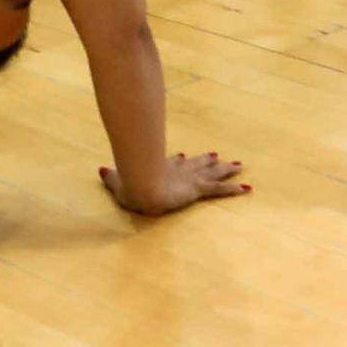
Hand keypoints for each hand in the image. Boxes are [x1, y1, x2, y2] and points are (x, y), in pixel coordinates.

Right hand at [99, 149, 250, 216]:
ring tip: (239, 166)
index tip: (186, 156)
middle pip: (198, 164)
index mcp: (162, 168)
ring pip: (213, 173)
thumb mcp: (117, 182)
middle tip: (219, 157)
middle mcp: (179, 171)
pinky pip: (219, 189)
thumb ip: (111, 176)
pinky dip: (233, 189)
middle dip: (209, 161)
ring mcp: (190, 179)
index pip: (175, 163)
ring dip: (227, 170)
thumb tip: (100, 170)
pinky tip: (247, 188)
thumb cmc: (129, 185)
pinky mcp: (197, 189)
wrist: (141, 185)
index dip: (183, 161)